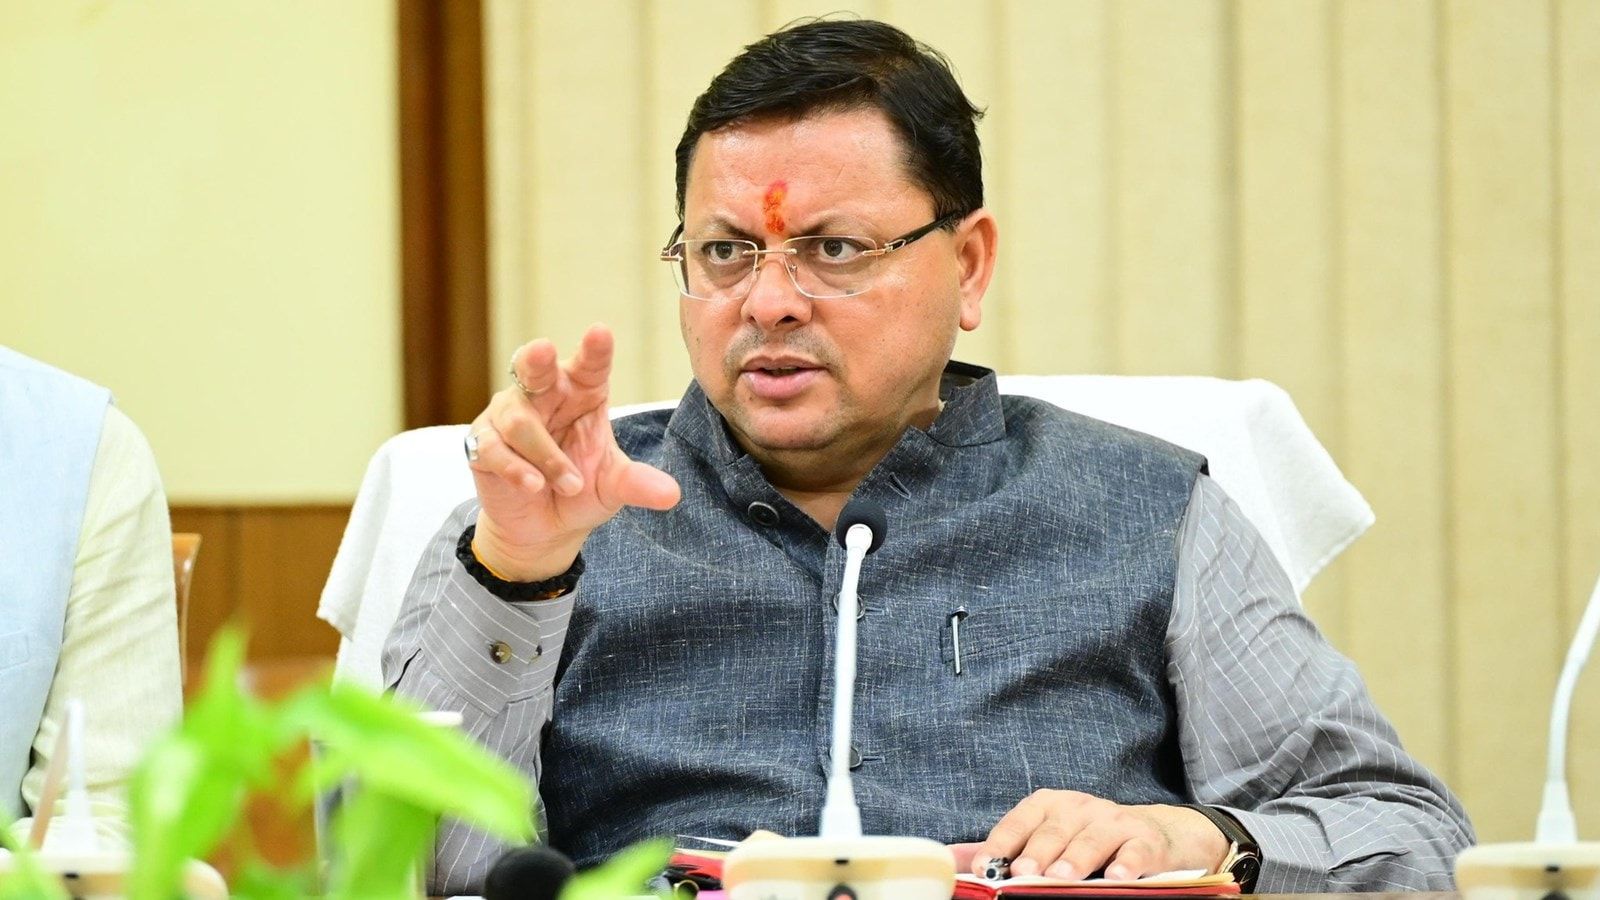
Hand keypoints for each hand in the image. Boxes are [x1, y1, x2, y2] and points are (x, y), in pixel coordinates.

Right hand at [467, 324, 680, 580]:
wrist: (544, 528)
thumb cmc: (582, 491)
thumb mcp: (614, 487)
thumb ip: (637, 484)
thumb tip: (672, 495)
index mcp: (583, 391)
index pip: (590, 364)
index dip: (594, 350)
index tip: (600, 334)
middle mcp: (544, 394)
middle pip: (536, 367)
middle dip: (538, 358)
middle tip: (543, 351)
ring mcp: (509, 415)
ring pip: (519, 421)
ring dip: (547, 456)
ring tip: (569, 485)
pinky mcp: (483, 442)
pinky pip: (494, 448)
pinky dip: (516, 468)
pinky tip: (532, 485)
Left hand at [953, 791, 1228, 881]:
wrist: (1152, 833)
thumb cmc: (1085, 838)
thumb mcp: (1045, 836)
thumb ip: (1004, 849)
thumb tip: (955, 858)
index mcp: (1048, 806)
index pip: (1019, 822)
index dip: (1001, 843)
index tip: (983, 867)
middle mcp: (1079, 808)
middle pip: (1053, 830)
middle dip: (1036, 852)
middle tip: (1021, 872)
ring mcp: (1113, 822)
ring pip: (1091, 840)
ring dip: (1075, 858)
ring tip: (1059, 876)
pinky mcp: (1145, 840)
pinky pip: (1134, 851)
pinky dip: (1126, 863)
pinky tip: (1116, 877)